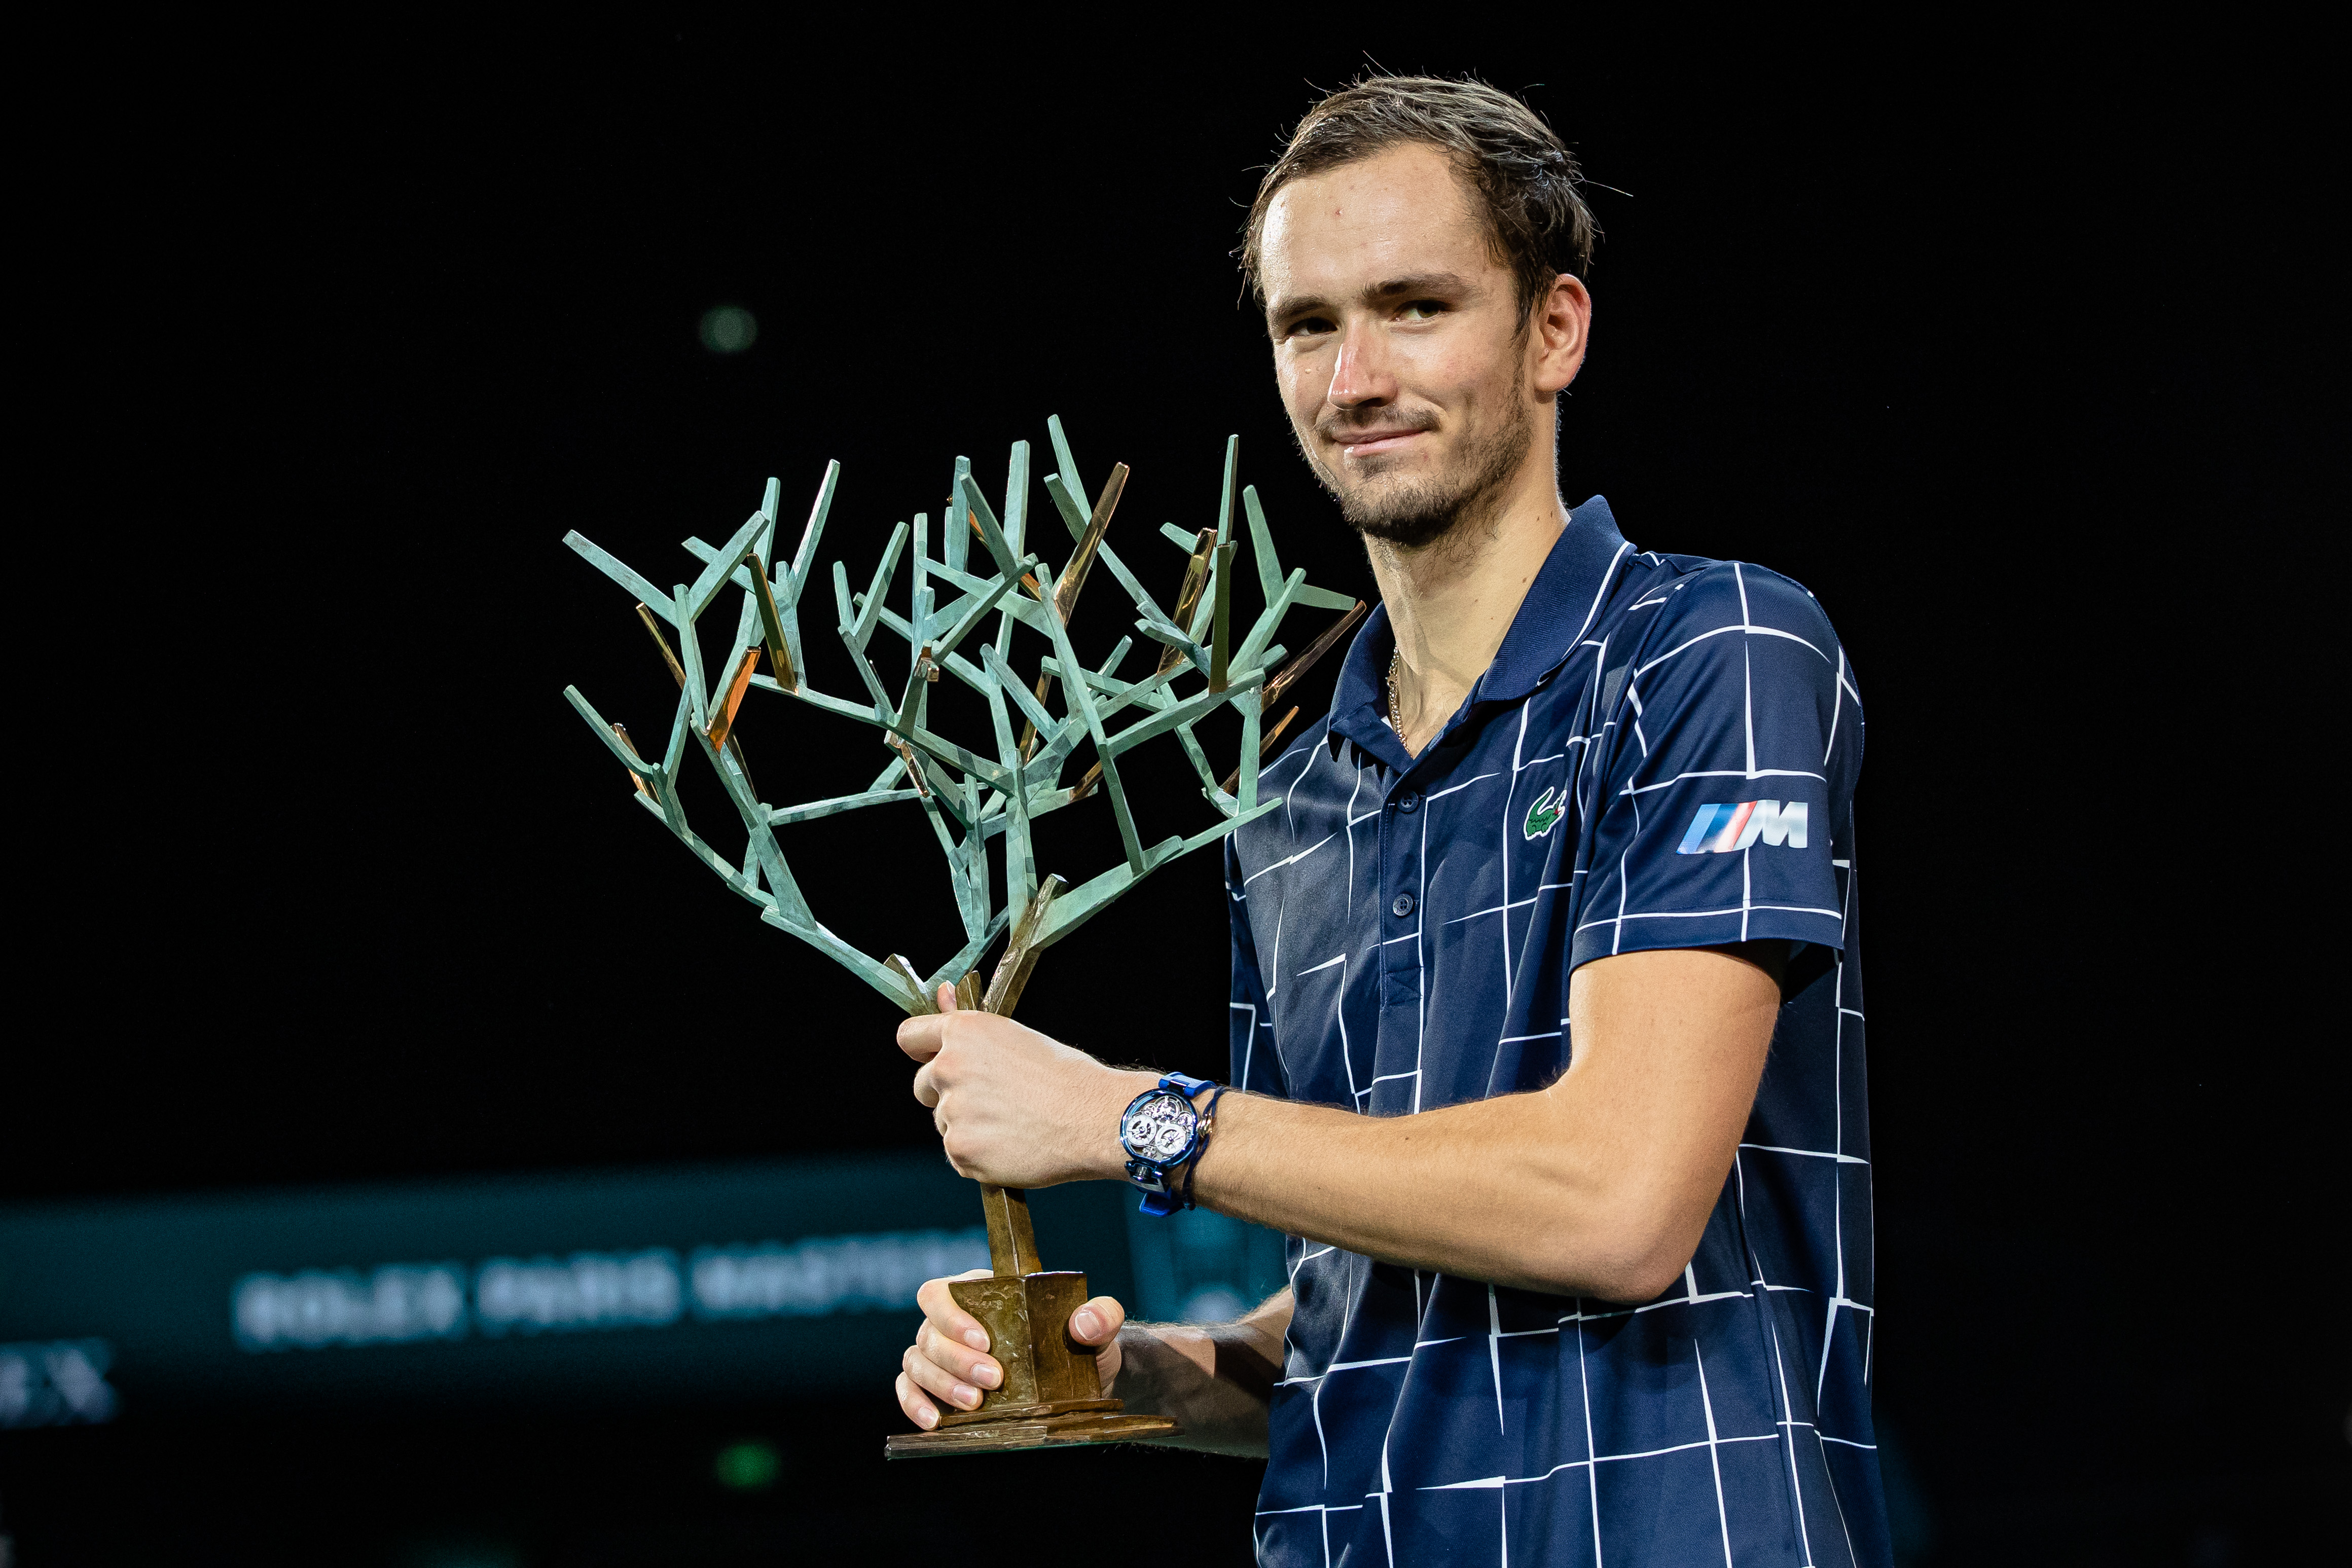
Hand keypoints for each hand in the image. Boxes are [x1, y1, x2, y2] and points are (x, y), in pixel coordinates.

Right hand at [895, 1268, 1129, 1428]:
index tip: (984, 1342)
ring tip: (974, 1405)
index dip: (952, 1316)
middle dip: (956, 1360)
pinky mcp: (939, 1388)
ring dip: (941, 1384)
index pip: (941, 1293)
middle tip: (993, 1380)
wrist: (1083, 1385)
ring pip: (917, 1362)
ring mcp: (941, 1356)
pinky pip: (908, 1389)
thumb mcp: (1100, 1328)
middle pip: (929, 1333)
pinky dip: (914, 1404)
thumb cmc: (1083, 1346)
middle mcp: (952, 1322)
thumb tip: (1084, 1322)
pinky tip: (934, 1422)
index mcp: (982, 1294)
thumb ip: (1101, 1315)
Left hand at [898, 984, 1149, 1188]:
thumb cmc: (1066, 1076)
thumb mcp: (1017, 1038)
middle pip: (922, 1085)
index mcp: (963, 1032)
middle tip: (992, 1100)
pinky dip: (979, 1155)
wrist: (1094, 1119)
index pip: (909, 1036)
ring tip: (1014, 1124)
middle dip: (947, 1093)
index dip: (922, 1049)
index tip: (932, 1059)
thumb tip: (942, 992)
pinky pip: (958, 1154)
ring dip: (968, 1126)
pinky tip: (1013, 1145)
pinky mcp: (960, 1150)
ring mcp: (952, 1112)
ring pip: (944, 1121)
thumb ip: (971, 1029)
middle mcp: (948, 1068)